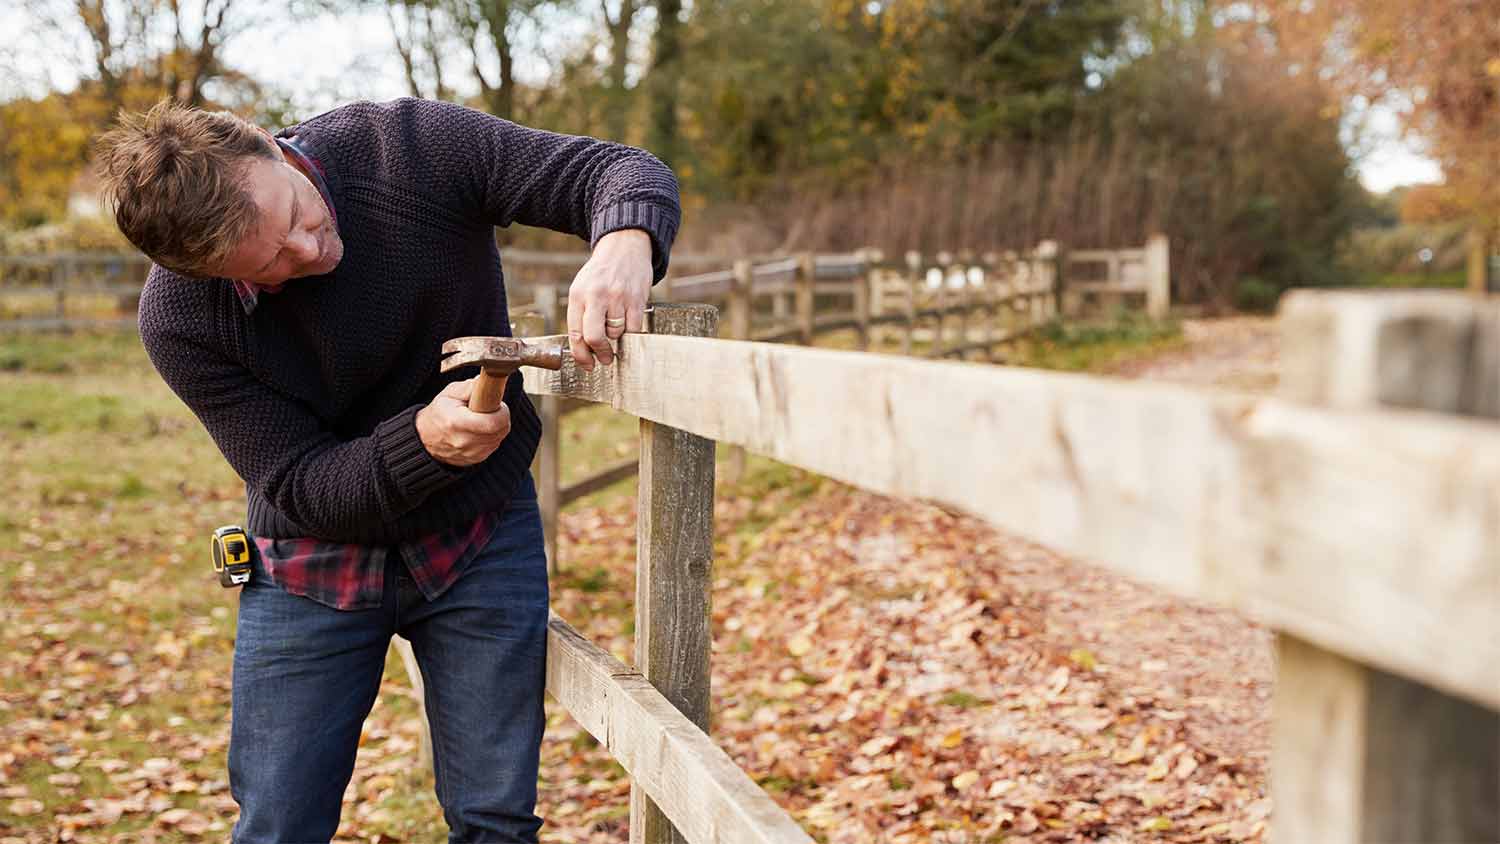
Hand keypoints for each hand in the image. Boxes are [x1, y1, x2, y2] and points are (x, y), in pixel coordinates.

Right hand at [415, 377, 511, 466]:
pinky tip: (481, 429)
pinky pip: (494, 445)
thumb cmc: (438, 414)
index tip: (497, 404)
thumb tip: (485, 382)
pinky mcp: (476, 459)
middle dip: (501, 417)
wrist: (425, 440)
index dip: (502, 412)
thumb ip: (468, 387)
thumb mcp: (448, 394)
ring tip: (483, 418)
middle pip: (500, 430)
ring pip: (499, 438)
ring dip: (497, 427)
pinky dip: (492, 436)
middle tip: (491, 409)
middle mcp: (465, 441)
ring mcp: (471, 453)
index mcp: (457, 423)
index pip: (493, 422)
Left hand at [567, 229, 652, 369]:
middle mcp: (596, 295)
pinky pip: (633, 328)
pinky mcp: (636, 298)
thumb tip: (585, 350)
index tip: (587, 365)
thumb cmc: (601, 274)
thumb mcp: (582, 289)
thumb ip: (581, 316)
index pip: (575, 334)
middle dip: (600, 353)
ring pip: (616, 334)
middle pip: (594, 337)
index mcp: (578, 295)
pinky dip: (631, 332)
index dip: (581, 355)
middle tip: (605, 359)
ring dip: (616, 337)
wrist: (624, 247)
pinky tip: (628, 321)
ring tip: (616, 325)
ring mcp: (617, 297)